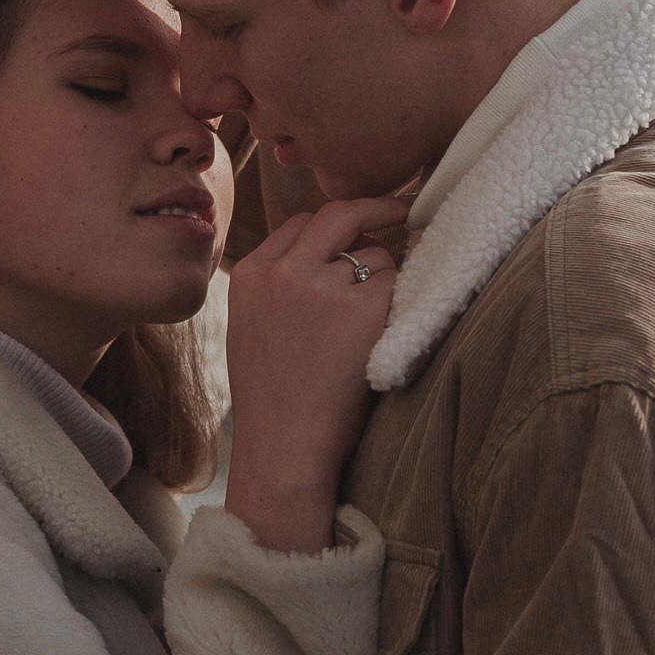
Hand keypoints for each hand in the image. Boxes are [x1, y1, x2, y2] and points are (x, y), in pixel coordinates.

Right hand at [221, 195, 407, 553]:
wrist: (284, 447)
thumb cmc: (273, 400)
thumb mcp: (252, 327)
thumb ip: (278, 286)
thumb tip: (326, 253)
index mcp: (251, 274)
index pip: (300, 224)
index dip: (332, 229)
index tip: (356, 228)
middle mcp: (284, 271)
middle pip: (338, 216)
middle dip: (375, 208)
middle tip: (403, 208)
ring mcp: (323, 286)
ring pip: (375, 254)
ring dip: (385, 279)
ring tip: (370, 328)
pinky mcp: (363, 307)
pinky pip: (398, 282)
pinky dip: (401, 301)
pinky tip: (387, 332)